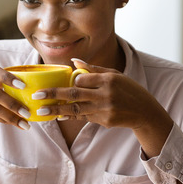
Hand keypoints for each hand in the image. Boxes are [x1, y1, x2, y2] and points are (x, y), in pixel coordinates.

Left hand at [33, 58, 172, 156]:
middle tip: (37, 96)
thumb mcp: (114, 75)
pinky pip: (83, 117)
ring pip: (76, 109)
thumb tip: (73, 62)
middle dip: (54, 95)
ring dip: (57, 110)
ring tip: (41, 111)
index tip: (54, 83)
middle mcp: (106, 95)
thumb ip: (93, 69)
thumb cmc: (128, 89)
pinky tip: (59, 115)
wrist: (144, 112)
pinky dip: (70, 116)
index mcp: (108, 80)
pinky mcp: (104, 121)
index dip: (69, 82)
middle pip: (74, 95)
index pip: (81, 80)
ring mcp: (105, 109)